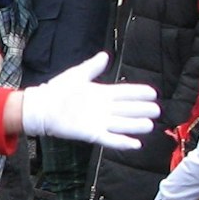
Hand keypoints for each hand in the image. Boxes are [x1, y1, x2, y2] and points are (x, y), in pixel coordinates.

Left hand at [16, 53, 160, 149]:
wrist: (41, 107)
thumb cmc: (57, 90)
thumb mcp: (77, 75)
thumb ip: (92, 67)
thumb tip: (105, 55)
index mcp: (102, 93)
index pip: (125, 93)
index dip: (139, 93)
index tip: (153, 93)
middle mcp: (104, 108)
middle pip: (128, 109)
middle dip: (142, 110)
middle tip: (157, 110)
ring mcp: (99, 121)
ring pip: (122, 124)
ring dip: (136, 126)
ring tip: (150, 125)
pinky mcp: (91, 133)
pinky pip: (110, 139)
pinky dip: (122, 142)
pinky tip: (135, 144)